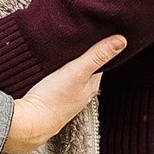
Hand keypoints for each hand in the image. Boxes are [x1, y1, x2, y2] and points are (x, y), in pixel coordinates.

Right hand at [4, 36, 123, 153]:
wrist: (30, 122)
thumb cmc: (54, 99)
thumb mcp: (78, 71)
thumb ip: (97, 56)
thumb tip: (122, 41)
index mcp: (93, 85)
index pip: (102, 61)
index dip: (100, 46)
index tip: (97, 32)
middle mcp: (83, 92)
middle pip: (88, 67)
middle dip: (85, 53)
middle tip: (80, 36)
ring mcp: (68, 97)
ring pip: (75, 75)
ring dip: (72, 63)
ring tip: (67, 47)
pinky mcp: (54, 99)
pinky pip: (61, 81)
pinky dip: (60, 72)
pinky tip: (53, 66)